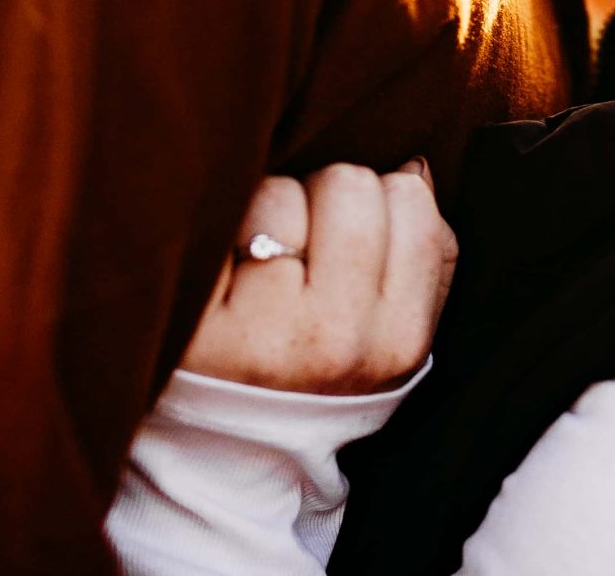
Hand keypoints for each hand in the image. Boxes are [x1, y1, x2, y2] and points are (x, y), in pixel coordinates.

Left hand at [181, 161, 457, 393]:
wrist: (224, 448)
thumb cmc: (315, 363)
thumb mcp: (389, 332)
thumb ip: (422, 252)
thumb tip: (414, 166)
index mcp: (398, 342)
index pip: (409, 199)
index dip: (379, 199)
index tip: (353, 235)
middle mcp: (334, 343)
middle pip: (348, 184)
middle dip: (322, 195)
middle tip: (300, 241)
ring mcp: (260, 335)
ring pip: (280, 191)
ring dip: (265, 207)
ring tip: (256, 255)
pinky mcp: (192, 327)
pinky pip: (217, 217)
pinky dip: (216, 226)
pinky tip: (218, 264)